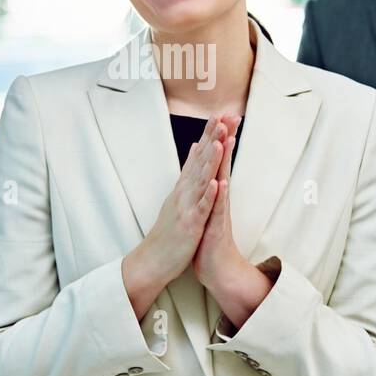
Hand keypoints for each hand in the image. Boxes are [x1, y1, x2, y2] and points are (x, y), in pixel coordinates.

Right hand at [122, 116, 225, 294]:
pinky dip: (208, 196)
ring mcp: (186, 207)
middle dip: (212, 139)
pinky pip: (201, 209)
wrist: (152, 260)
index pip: (198, 155)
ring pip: (200, 180)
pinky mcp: (189, 225)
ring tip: (220, 141)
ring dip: (210, 160)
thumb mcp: (178, 198)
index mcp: (183, 187)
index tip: (220, 114)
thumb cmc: (168, 231)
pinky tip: (216, 183)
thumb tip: (196, 147)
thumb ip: (188, 173)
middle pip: (200, 161)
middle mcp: (184, 192)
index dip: (209, 135)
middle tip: (223, 117)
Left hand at [192, 116, 253, 288]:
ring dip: (224, 162)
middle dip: (226, 140)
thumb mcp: (207, 209)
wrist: (217, 269)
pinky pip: (218, 210)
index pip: (217, 160)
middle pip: (223, 164)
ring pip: (222, 181)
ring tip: (227, 139)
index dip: (218, 138)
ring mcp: (219, 211)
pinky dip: (218, 197)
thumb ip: (210, 189)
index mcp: (214, 193)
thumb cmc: (209, 239)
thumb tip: (211, 171)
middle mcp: (219, 198)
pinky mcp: (216, 227)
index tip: (221, 115)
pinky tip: (221, 182)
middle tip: (232, 116)